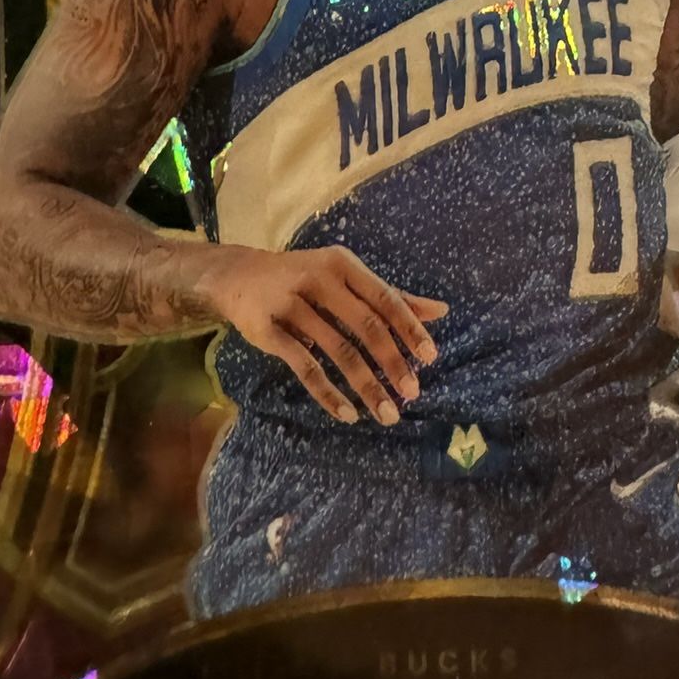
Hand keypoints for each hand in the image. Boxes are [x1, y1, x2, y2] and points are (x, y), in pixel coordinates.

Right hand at [201, 247, 447, 425]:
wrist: (237, 277)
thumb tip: (441, 311)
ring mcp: (291, 304)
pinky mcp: (268, 331)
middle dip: (392, 362)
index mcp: (342, 265)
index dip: (409, 328)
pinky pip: (305, 368)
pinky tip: (347, 414)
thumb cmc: (303, 278)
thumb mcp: (345, 278)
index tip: (430, 358)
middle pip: (365, 326)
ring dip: (366, 385)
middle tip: (412, 393)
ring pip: (338, 351)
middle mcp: (318, 279)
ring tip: (387, 413)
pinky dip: (328, 393)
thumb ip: (390, 296)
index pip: (385, 298)